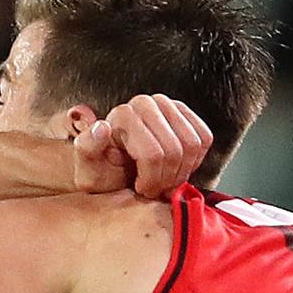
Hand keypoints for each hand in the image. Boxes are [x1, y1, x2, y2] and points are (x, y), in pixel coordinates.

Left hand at [74, 94, 211, 197]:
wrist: (115, 171)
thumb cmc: (103, 173)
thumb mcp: (88, 169)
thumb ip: (88, 148)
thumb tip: (102, 127)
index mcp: (121, 115)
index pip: (153, 154)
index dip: (152, 180)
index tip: (141, 189)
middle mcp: (144, 103)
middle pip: (174, 150)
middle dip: (167, 178)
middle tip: (155, 189)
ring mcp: (166, 105)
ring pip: (192, 145)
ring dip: (181, 172)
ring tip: (163, 181)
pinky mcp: (185, 112)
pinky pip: (204, 139)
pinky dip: (193, 161)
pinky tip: (175, 169)